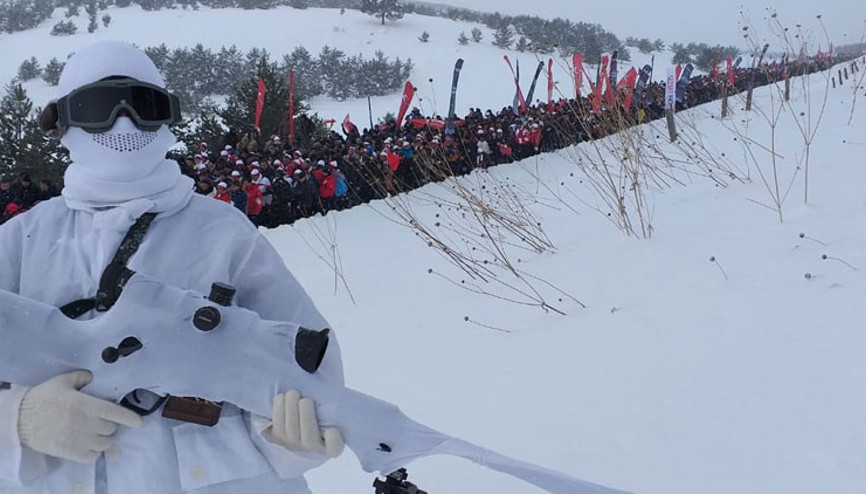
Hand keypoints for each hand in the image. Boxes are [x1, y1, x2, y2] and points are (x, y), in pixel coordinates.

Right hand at [17, 370, 141, 463]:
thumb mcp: (61, 382)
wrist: (20, 419)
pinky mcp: (70, 452)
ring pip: (104, 443)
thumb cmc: (42, 399)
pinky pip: (92, 457)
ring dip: (104, 439)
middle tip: (100, 421)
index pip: (115, 412)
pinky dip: (94, 452)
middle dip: (110, 425)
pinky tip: (89, 446)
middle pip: (111, 428)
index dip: (129, 418)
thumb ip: (81, 378)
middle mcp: (85, 423)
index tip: (139, 422)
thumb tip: (93, 375)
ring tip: (95, 434)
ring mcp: (79, 439)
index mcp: (85, 404)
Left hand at [263, 390, 343, 457]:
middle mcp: (311, 446)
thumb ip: (330, 393)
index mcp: (330, 440)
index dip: (333, 442)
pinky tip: (280, 398)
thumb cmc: (319, 400)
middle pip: (308, 438)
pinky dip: (277, 413)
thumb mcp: (328, 398)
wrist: (296, 403)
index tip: (332, 429)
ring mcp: (292, 443)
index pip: (334, 449)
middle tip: (304, 399)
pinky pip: (273, 429)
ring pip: (289, 433)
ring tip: (291, 393)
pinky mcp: (275, 437)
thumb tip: (322, 363)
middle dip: (305, 417)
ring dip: (289, 411)